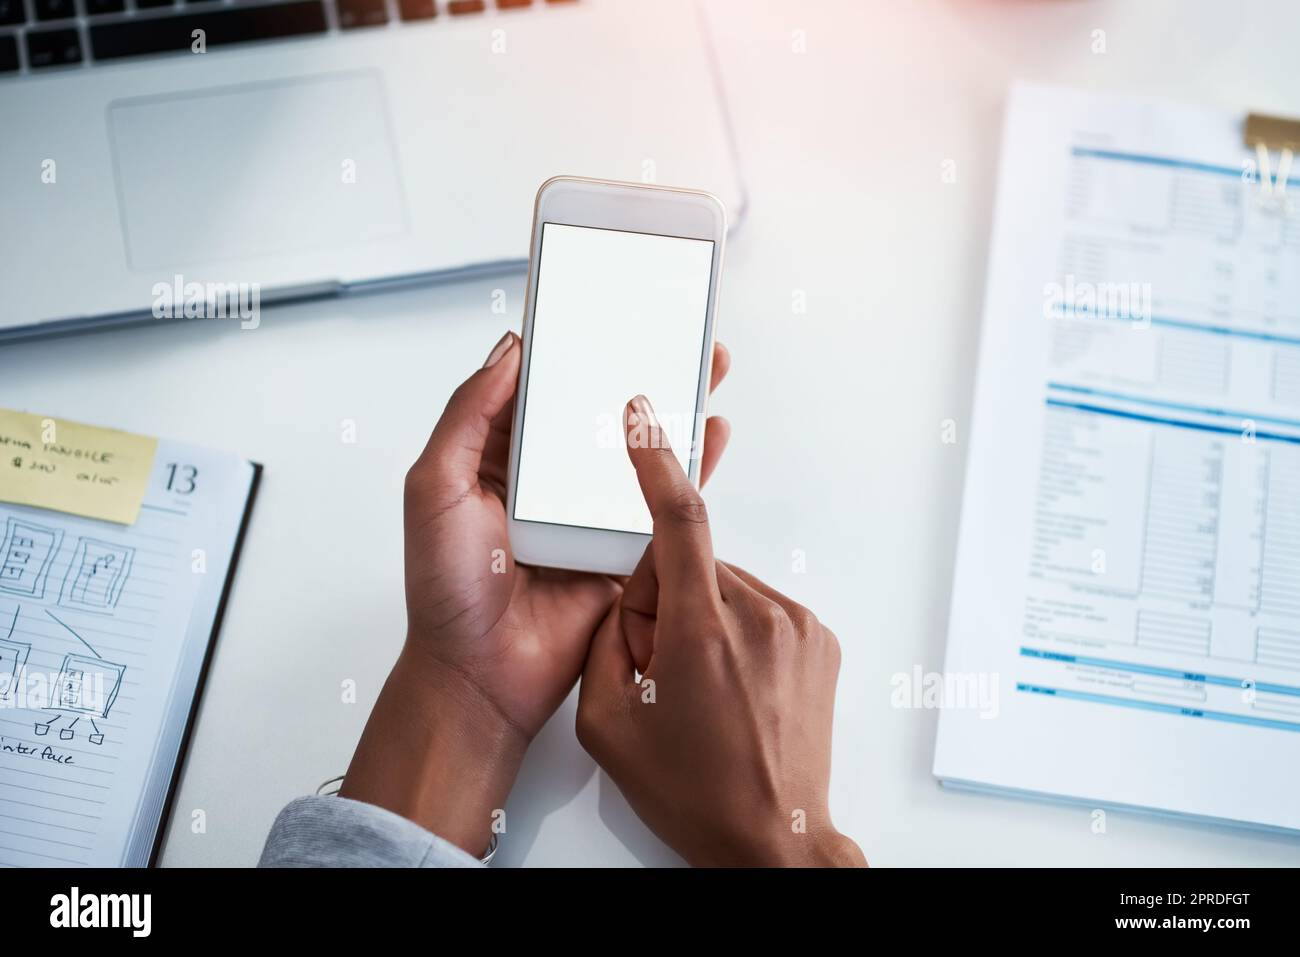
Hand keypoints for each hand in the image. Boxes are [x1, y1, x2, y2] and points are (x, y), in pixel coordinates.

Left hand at [341, 331, 730, 854]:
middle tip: (671, 323)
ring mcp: (588, 511)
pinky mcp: (623, 547)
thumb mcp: (434, 489)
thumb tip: (510, 352)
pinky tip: (712, 434)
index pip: (539, 387)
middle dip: (634, 366)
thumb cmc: (445, 590)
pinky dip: (690, 467)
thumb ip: (467, 418)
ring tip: (705, 363)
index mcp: (498, 457)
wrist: (482, 677)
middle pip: (597, 409)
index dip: (569, 347)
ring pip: (636, 447)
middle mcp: (547, 479)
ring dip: (672, 406)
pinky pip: (661, 501)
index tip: (601, 305)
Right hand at [576, 394, 865, 866]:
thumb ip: (608, 638)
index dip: (657, 463)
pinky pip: (759, 608)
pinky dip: (737, 631)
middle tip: (663, 669)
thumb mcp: (608, 722)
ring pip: (725, 586)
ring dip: (703, 619)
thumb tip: (630, 597)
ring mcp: (798, 627)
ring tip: (703, 689)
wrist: (775, 839)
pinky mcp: (819, 639)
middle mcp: (760, 618)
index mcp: (703, 633)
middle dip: (664, 602)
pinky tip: (733, 686)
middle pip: (690, 566)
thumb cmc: (696, 792)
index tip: (644, 419)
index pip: (679, 522)